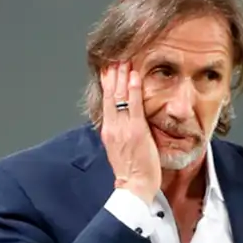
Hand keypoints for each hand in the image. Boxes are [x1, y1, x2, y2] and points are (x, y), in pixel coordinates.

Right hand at [99, 61, 160, 202]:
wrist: (134, 186)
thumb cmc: (132, 170)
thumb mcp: (121, 148)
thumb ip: (121, 133)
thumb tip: (125, 121)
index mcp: (108, 130)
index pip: (106, 101)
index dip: (106, 83)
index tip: (107, 68)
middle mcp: (112, 127)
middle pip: (110, 95)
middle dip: (112, 74)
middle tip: (115, 56)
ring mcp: (123, 128)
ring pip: (119, 96)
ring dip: (122, 76)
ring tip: (124, 59)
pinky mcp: (136, 131)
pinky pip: (135, 106)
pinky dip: (134, 90)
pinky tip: (135, 76)